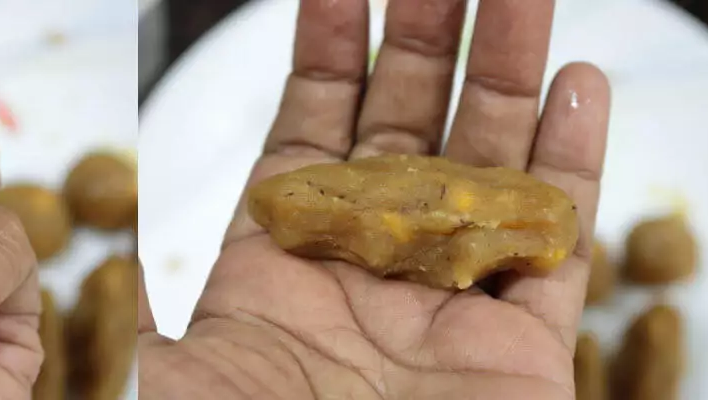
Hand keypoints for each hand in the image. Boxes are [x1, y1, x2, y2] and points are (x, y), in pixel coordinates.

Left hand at [137, 0, 608, 397]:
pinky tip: (582, 86)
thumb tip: (125, 232)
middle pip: (406, 125)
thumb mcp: (174, 366)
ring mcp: (447, 297)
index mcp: (279, 262)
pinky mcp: (519, 344)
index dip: (328, 50)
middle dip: (429, 38)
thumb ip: (161, 295)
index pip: (309, 128)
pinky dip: (574, 161)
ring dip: (511, 71)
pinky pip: (556, 240)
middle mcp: (367, 267)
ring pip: (490, 162)